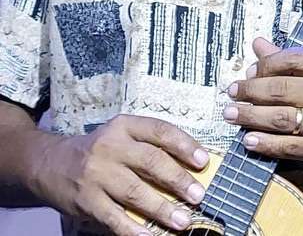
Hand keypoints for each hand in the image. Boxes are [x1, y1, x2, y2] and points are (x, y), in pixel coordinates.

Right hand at [34, 116, 207, 235]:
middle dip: (178, 180)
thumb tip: (194, 169)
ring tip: (183, 220)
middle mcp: (110, 147)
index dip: (186, 146)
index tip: (204, 161)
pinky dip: (132, 228)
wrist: (49, 163)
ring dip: (162, 208)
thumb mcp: (123, 137)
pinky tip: (149, 235)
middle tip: (199, 195)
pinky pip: (113, 216)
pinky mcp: (85, 199)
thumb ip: (152, 147)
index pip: (161, 131)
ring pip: (135, 191)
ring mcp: (96, 174)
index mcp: (125, 126)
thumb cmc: (100, 151)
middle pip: (151, 162)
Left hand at [226, 37, 302, 174]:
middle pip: (282, 90)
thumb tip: (257, 44)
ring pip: (281, 119)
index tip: (249, 72)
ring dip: (250, 116)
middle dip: (250, 91)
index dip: (265, 65)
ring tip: (230, 114)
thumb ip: (292, 60)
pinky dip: (264, 143)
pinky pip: (287, 146)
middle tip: (231, 92)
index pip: (293, 60)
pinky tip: (248, 139)